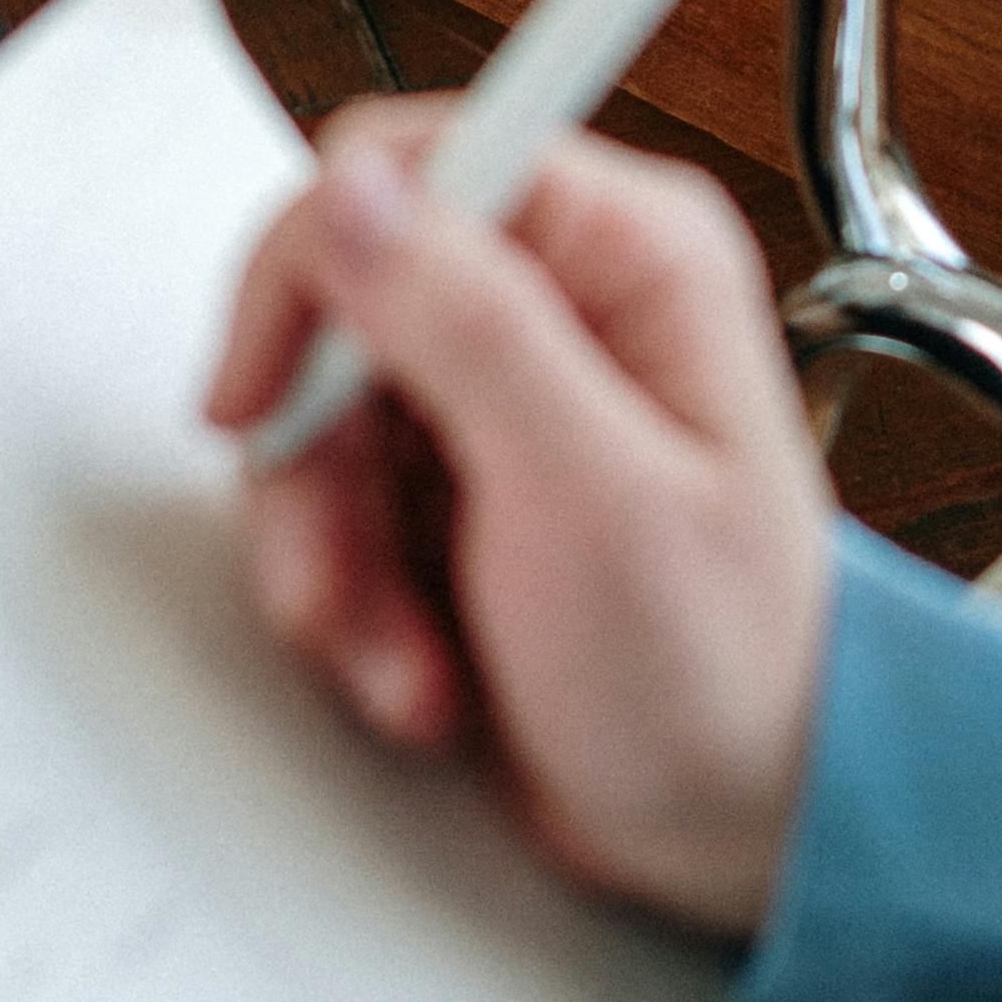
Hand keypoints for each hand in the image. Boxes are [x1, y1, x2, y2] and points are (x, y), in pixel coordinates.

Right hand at [210, 105, 836, 933]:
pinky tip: (416, 671)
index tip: (263, 395)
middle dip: (318, 465)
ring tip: (400, 660)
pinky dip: (350, 595)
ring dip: (332, 556)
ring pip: (321, 412)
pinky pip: (337, 497)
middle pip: (341, 304)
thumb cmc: (719, 675)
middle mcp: (567, 299)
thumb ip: (471, 326)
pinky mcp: (463, 481)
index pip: (410, 167)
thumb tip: (357, 191)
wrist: (738, 834)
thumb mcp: (587, 496)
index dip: (312, 271)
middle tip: (341, 586)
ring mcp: (509, 394)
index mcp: (628, 252)